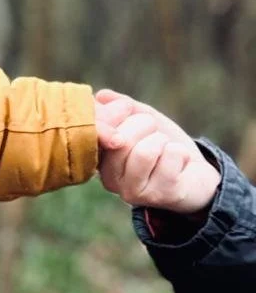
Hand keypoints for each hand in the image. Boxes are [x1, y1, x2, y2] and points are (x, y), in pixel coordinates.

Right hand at [95, 88, 220, 213]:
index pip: (96, 133)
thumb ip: (123, 108)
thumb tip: (100, 96)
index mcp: (101, 161)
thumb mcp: (143, 121)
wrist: (195, 175)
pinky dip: (181, 152)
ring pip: (145, 151)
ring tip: (167, 151)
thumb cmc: (164, 147)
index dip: (115, 113)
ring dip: (164, 142)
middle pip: (122, 140)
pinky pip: (171, 157)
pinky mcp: (158, 196)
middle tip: (155, 135)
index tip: (128, 109)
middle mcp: (110, 180)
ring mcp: (133, 192)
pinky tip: (180, 164)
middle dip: (145, 125)